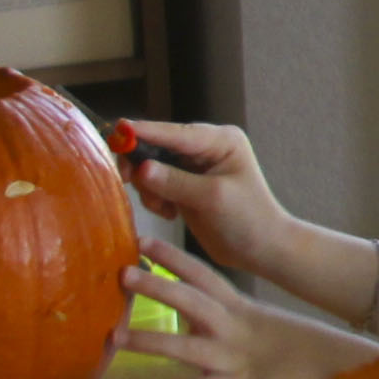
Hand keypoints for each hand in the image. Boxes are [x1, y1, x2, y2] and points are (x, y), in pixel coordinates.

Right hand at [120, 118, 301, 273]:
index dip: (145, 132)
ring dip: (150, 187)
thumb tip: (141, 168)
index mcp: (220, 140)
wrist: (261, 249)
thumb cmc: (248, 220)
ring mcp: (193, 166)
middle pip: (158, 145)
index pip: (176, 133)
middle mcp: (205, 147)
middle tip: (130, 180)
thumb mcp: (212, 199)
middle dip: (142, 164)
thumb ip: (175, 182)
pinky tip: (171, 213)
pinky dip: (155, 198)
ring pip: (152, 166)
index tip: (118, 129)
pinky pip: (155, 184)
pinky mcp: (184, 185)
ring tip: (165, 208)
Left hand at [121, 235, 375, 378]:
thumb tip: (180, 303)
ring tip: (116, 338)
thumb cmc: (283, 341)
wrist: (324, 364)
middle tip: (123, 275)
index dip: (172, 256)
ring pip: (187, 347)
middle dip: (157, 287)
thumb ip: (215, 310)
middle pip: (190, 301)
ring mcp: (231, 356)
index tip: (142, 240)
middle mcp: (230, 326)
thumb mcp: (250, 317)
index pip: (201, 274)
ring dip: (151, 341)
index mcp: (235, 305)